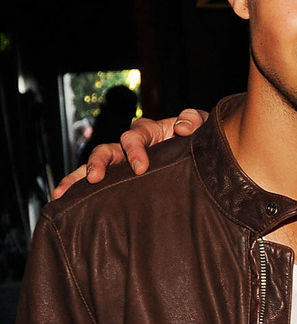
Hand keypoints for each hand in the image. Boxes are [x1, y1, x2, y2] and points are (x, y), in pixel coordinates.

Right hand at [53, 109, 207, 197]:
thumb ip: (195, 121)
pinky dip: (78, 191)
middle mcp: (132, 148)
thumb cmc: (202, 142)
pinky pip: (98, 186)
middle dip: (99, 163)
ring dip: (79, 177)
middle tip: (95, 178)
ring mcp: (125, 165)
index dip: (135, 149)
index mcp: (151, 133)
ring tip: (64, 193)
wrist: (207, 161)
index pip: (135, 135)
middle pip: (108, 149)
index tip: (141, 168)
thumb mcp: (204, 128)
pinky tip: (63, 202)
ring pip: (96, 167)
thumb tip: (182, 126)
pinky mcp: (123, 182)